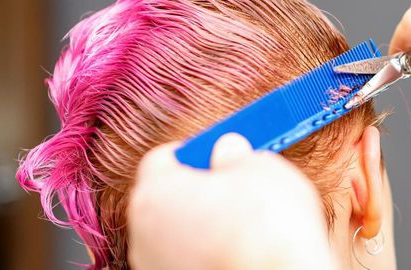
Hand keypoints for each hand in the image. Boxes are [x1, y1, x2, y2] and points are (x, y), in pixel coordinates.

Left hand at [128, 134, 335, 269]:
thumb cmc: (265, 226)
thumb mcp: (259, 168)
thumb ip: (235, 155)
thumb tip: (229, 151)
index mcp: (156, 192)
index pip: (162, 159)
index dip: (194, 153)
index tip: (218, 154)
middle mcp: (144, 232)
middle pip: (166, 198)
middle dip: (196, 190)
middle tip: (235, 187)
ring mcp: (157, 264)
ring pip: (176, 233)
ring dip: (202, 225)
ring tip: (242, 225)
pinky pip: (188, 259)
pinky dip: (207, 252)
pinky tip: (237, 251)